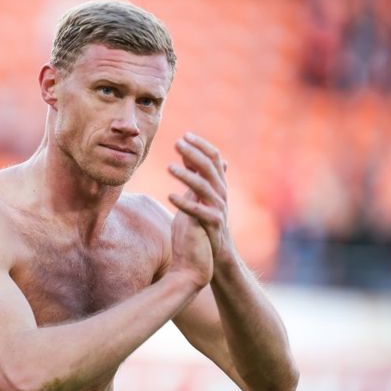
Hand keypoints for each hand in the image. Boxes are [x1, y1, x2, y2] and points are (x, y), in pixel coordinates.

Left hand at [168, 133, 235, 271]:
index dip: (201, 145)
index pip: (214, 158)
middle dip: (193, 154)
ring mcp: (218, 209)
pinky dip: (184, 203)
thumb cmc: (206, 224)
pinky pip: (198, 212)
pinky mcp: (212, 224)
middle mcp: (221, 194)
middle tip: (177, 142)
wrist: (217, 255)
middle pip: (209, 168)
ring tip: (169, 167)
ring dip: (186, 176)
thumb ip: (197, 177)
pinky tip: (170, 196)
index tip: (185, 135)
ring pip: (203, 187)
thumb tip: (188, 157)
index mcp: (218, 185)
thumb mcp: (202, 197)